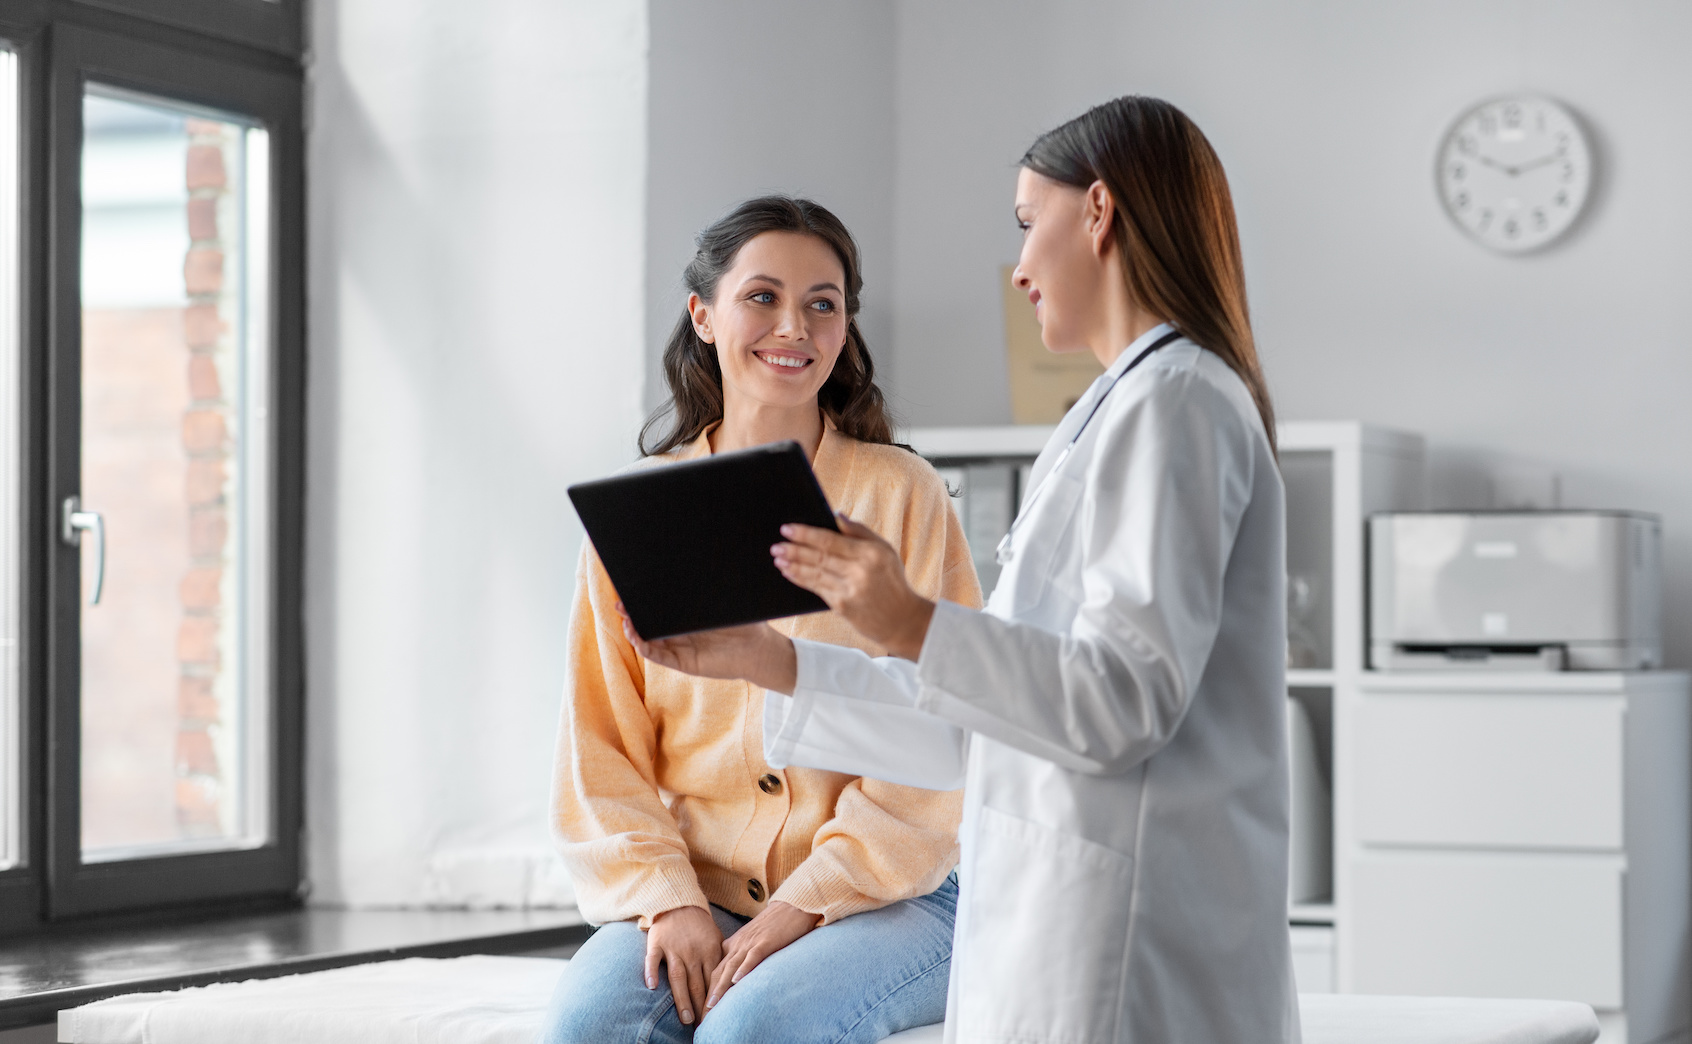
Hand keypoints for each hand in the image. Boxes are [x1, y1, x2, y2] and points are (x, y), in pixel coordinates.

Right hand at [617, 604, 797, 693]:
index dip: (644, 601)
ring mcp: (680, 650)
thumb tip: (693, 562)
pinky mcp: (683, 663)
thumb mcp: (722, 601)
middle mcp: (680, 635)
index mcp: (687, 620)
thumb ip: (707, 588)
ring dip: (633, 630)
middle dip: (631, 613)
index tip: (630, 588)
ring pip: (648, 641)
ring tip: (624, 617)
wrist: (760, 648)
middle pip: (649, 625)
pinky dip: (643, 646)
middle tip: (619, 602)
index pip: (660, 610)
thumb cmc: (745, 623)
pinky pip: (657, 656)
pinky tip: (635, 635)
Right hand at [644, 905, 722, 1025]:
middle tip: (702, 1026)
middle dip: (700, 1007)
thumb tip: (731, 982)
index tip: (715, 1018)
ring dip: (682, 998)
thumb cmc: (699, 926)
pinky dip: (651, 971)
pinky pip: (653, 959)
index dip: (714, 1000)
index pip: (713, 981)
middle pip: (696, 984)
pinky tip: (652, 986)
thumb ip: (721, 960)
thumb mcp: (716, 939)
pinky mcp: (657, 943)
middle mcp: (692, 952)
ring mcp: (674, 948)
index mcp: (709, 951)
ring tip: (686, 1018)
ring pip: (678, 977)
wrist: (679, 903)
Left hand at [704, 901, 821, 1014]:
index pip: (714, 972)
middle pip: (717, 973)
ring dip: (720, 987)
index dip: (706, 993)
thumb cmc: (775, 926)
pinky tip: (737, 981)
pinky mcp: (766, 941)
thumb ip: (743, 958)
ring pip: (731, 967)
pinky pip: (753, 956)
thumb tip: (737, 981)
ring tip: (711, 1005)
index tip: (701, 1013)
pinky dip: (744, 969)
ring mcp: (751, 943)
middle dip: (708, 997)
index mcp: (733, 945)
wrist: (792, 905)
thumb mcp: (753, 942)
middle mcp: (738, 945)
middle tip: (701, 1019)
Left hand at [772, 515, 934, 659]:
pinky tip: (789, 572)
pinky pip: (815, 589)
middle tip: (776, 544)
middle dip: (793, 549)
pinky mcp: (842, 607)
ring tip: (778, 557)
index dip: (806, 534)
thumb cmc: (892, 580)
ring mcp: (849, 590)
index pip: (830, 540)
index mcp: (870, 553)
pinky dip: (800, 579)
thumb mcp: (885, 550)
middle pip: (818, 556)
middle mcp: (859, 571)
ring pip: (814, 573)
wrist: (901, 619)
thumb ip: (860, 531)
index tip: (788, 528)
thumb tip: (835, 515)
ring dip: (792, 564)